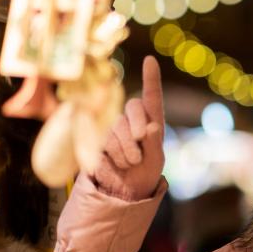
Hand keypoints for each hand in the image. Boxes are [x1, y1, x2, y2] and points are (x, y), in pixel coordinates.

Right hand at [92, 56, 164, 200]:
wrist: (123, 191)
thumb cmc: (145, 173)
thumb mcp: (156, 161)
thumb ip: (154, 144)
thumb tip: (151, 127)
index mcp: (151, 122)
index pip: (152, 97)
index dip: (151, 78)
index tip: (150, 60)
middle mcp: (131, 120)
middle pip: (133, 107)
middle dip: (137, 129)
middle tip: (139, 154)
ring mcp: (112, 127)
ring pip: (117, 126)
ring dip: (125, 149)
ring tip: (130, 163)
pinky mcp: (96, 139)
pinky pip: (103, 140)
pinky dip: (113, 155)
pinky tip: (116, 165)